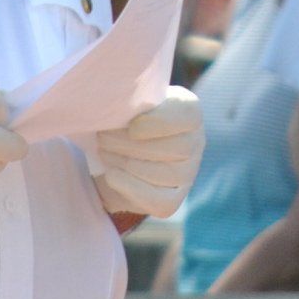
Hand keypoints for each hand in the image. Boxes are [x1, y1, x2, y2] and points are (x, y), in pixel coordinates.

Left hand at [92, 85, 204, 218]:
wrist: (119, 152)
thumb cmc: (125, 118)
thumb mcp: (131, 102)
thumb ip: (130, 98)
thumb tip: (113, 102)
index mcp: (190, 111)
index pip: (187, 116)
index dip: (159, 123)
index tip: (131, 126)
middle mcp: (196, 142)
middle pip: (173, 148)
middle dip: (130, 144)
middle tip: (103, 137)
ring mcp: (187, 174)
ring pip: (161, 173)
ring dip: (124, 162)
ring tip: (104, 151)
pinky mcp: (172, 200)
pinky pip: (156, 200)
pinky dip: (129, 187)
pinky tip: (112, 174)